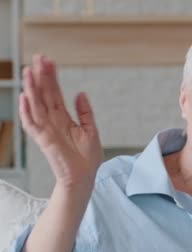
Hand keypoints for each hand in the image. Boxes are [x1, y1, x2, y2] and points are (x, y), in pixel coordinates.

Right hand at [20, 55, 101, 191]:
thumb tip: (81, 93)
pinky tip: (25, 97)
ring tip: (29, 71)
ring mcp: (47, 130)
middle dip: (40, 76)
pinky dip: (27, 111)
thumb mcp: (91, 130)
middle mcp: (52, 121)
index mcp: (63, 117)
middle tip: (37, 58)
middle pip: (44, 94)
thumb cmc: (87, 158)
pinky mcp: (44, 140)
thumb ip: (85, 113)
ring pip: (36, 105)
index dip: (51, 77)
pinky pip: (32, 124)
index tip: (48, 60)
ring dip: (31, 88)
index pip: (54, 92)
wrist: (85, 177)